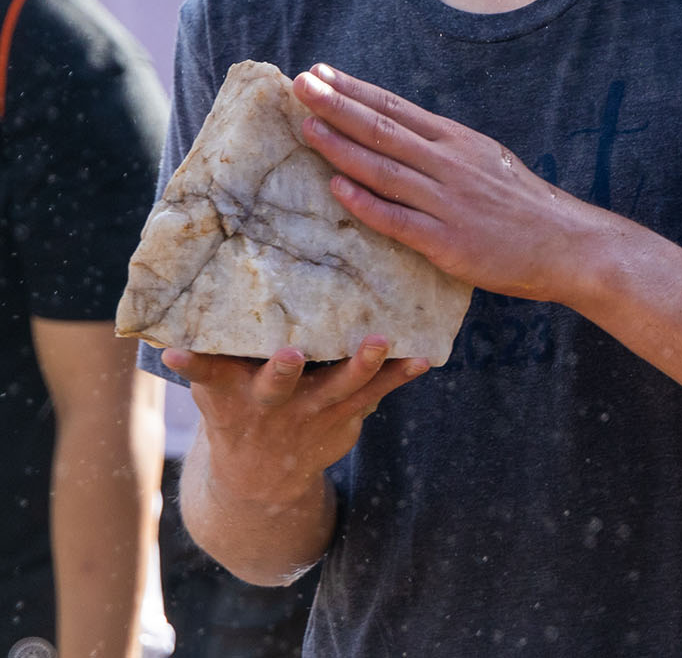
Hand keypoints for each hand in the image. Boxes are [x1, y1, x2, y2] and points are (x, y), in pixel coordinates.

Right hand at [164, 336, 426, 503]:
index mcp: (230, 392)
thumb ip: (216, 351)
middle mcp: (269, 403)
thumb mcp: (217, 387)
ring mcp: (309, 414)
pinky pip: (375, 395)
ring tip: (380, 342)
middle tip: (290, 354)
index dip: (191, 363)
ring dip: (360, 366)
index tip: (173, 352)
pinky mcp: (344, 418)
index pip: (205, 373)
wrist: (260, 478)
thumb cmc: (236, 409)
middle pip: (276, 386)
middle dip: (282, 371)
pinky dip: (398, 377)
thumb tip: (206, 287)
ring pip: (338, 389)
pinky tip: (423, 359)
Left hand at [294, 64, 630, 302]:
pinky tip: (338, 188)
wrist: (569, 245)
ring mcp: (448, 202)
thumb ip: (446, 151)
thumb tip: (401, 137)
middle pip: (384, 130)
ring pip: (385, 170)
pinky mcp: (448, 241)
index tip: (320, 74)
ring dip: (343, 147)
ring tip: (308, 127)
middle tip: (300, 85)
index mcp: (459, 143)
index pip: (396, 109)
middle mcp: (450, 165)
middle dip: (337, 106)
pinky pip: (399, 220)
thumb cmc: (525, 207)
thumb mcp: (489, 162)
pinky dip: (366, 204)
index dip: (355, 91)